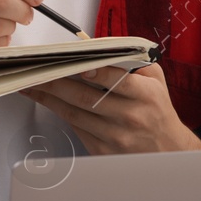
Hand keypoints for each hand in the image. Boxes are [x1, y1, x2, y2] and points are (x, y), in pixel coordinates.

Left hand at [19, 63, 200, 154]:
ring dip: (50, 99)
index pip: (117, 81)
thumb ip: (131, 63)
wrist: (167, 149)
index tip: (78, 63)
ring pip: (74, 114)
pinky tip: (48, 102)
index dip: (97, 72)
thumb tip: (100, 50)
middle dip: (56, 84)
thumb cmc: (157, 109)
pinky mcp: (102, 150)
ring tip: (33, 85)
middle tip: (36, 71)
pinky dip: (60, 113)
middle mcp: (130, 117)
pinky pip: (75, 128)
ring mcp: (115, 136)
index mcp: (145, 96)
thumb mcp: (154, 80)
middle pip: (86, 98)